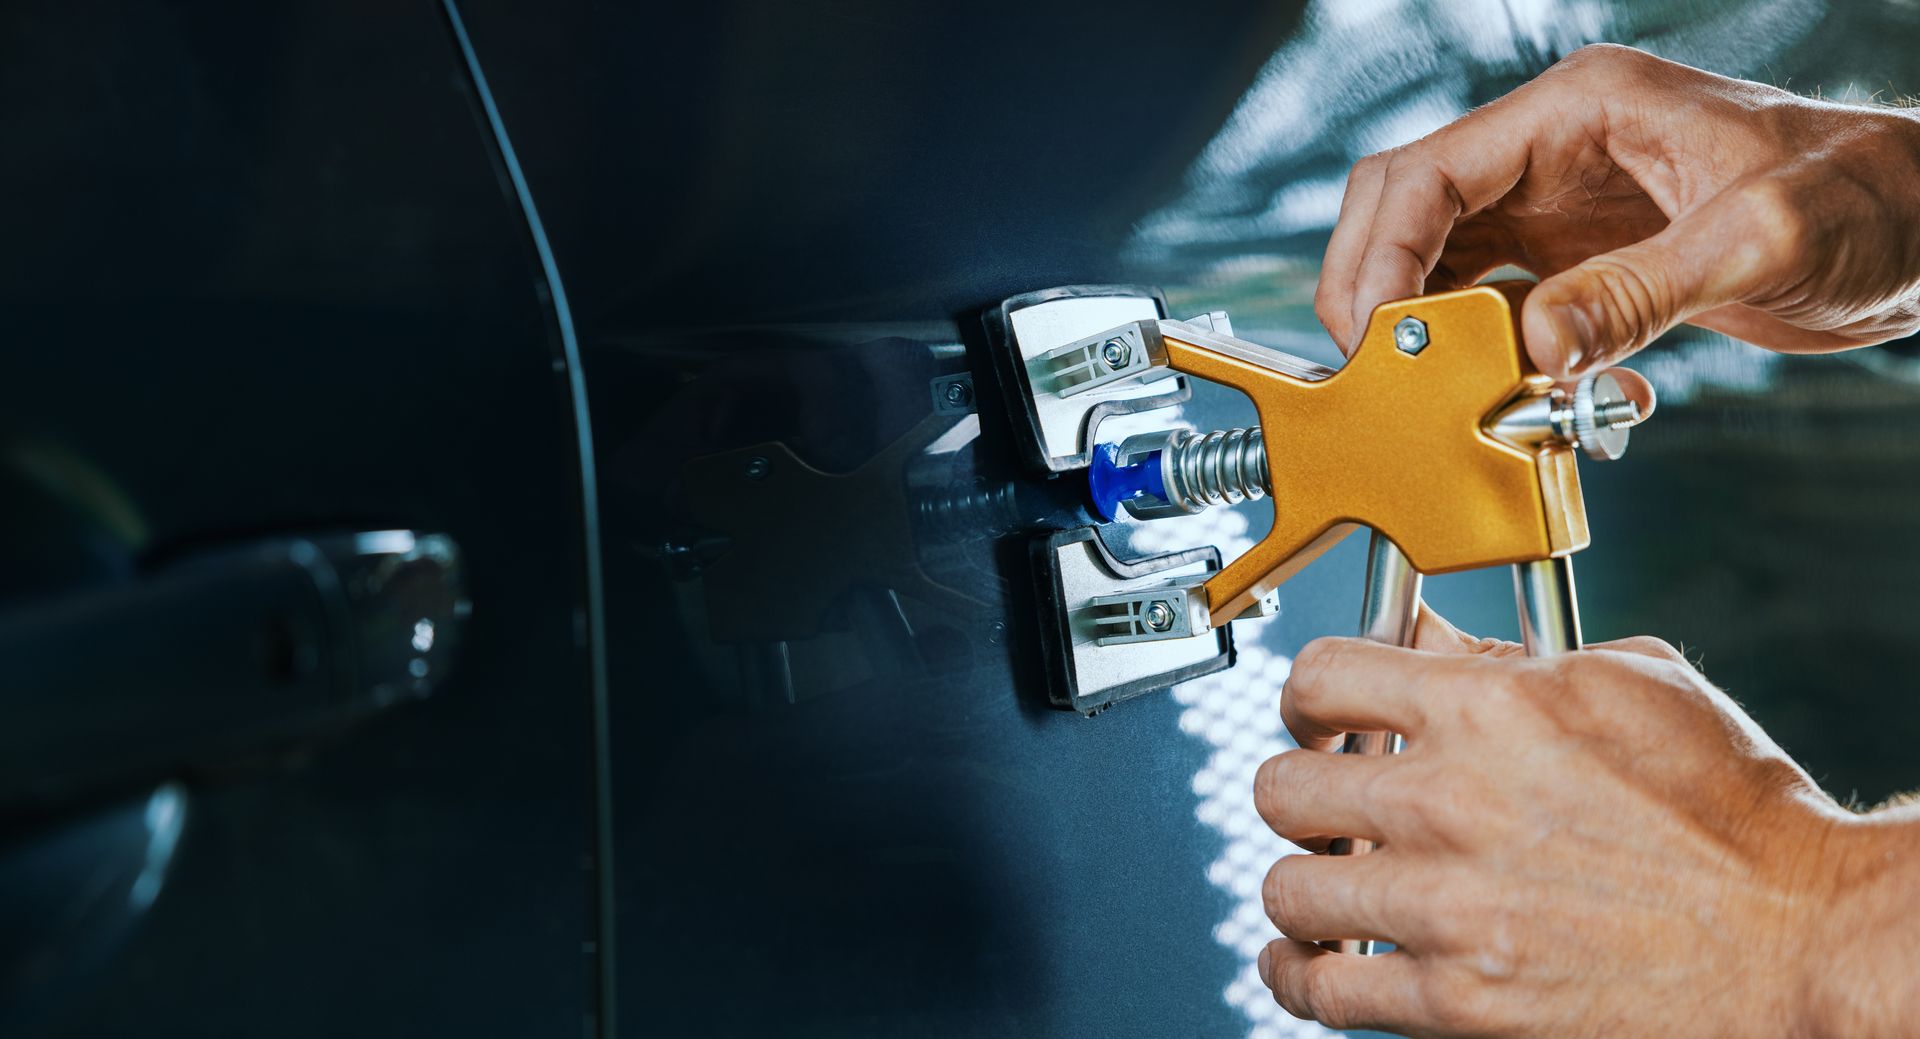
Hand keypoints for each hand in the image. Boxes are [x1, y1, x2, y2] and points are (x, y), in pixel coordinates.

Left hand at [1251, 607, 1918, 1036]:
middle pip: (1282, 785)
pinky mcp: (1457, 1000)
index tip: (1316, 714)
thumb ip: (1511, 658)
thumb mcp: (1631, 684)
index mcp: (1489, 709)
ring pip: (1287, 888)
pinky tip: (1305, 960)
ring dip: (1301, 882)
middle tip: (1323, 800)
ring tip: (1325, 880)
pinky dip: (1295, 974)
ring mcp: (1446, 907)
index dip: (1306, 694)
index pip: (1320, 677)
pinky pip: (1319, 987)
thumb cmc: (1736, 812)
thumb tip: (1422, 637)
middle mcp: (1450, 803)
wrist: (1798, 939)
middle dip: (1299, 788)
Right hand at [1315, 44, 1919, 377]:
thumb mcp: (1758, 240)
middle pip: (1405, 215)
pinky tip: (1529, 396)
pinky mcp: (1575, 263)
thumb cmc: (1866, 197)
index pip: (1427, 173)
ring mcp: (1557, 210)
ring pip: (1437, 268)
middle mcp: (1552, 154)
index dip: (1383, 256)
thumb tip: (1539, 345)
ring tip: (1446, 395)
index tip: (1376, 334)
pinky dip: (1489, 361)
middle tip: (1379, 373)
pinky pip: (1494, 311)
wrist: (1918, 230)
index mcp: (1579, 111)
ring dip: (1431, 337)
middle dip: (1377, 294)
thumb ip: (1639, 290)